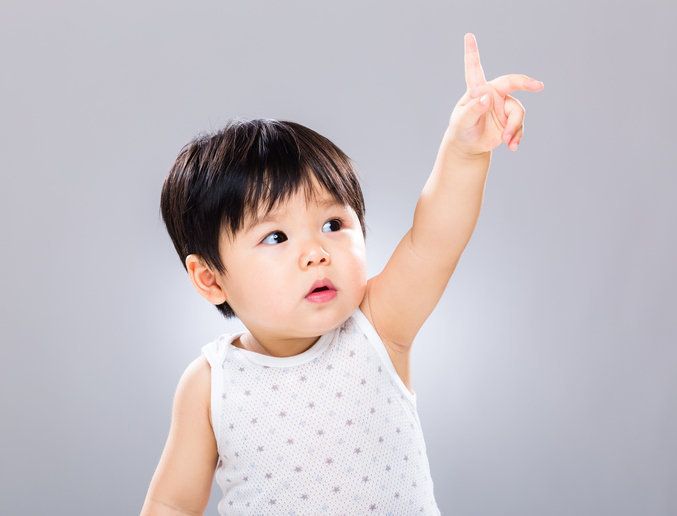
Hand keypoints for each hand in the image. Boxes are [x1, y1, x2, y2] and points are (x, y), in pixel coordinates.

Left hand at [444, 33, 544, 158]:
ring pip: (518, 112)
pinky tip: (511, 146)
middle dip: (526, 83)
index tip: (468, 36)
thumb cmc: (462, 130)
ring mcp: (503, 106)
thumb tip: (487, 98)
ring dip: (513, 128)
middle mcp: (493, 94)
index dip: (472, 52)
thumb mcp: (462, 123)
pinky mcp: (510, 119)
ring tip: (506, 141)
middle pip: (512, 83)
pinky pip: (519, 126)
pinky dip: (516, 137)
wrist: (469, 146)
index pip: (474, 69)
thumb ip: (473, 110)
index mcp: (477, 90)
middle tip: (538, 86)